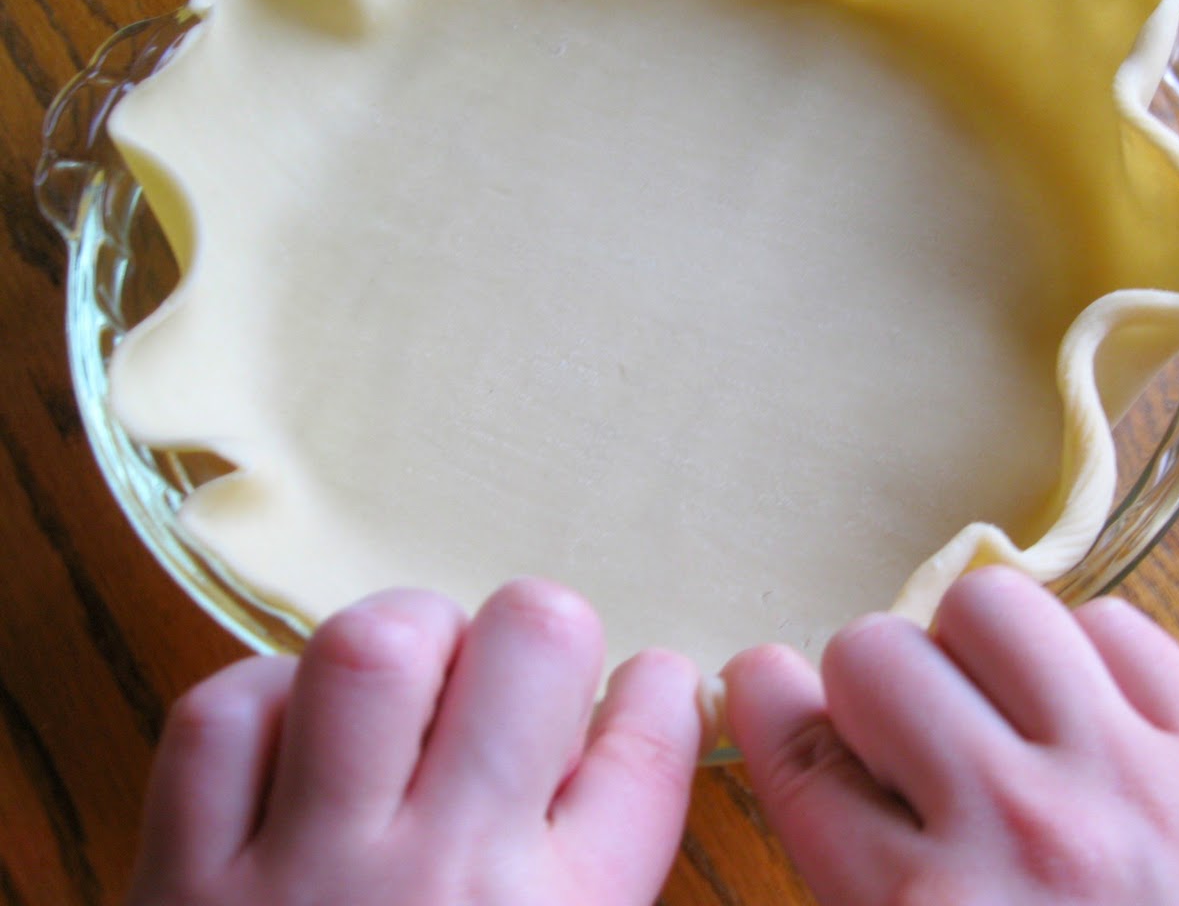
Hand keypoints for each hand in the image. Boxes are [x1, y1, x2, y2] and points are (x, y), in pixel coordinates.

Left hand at [127, 579, 700, 905]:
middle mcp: (449, 884)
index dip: (659, 689)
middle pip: (532, 643)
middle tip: (513, 686)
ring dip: (404, 640)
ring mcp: (306, 876)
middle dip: (540, 635)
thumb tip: (631, 729)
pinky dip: (262, 703)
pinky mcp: (181, 884)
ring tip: (407, 689)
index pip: (651, 744)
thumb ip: (601, 868)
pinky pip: (221, 719)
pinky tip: (293, 743)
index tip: (642, 689)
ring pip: (370, 649)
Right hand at [723, 565, 1178, 904]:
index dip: (765, 703)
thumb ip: (860, 886)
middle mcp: (1020, 828)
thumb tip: (816, 767)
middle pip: (876, 654)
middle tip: (906, 733)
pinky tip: (1088, 715)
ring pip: (993, 605)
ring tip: (996, 706)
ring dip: (972, 649)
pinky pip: (1119, 627)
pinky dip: (1085, 658)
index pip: (800, 752)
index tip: (767, 685)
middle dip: (870, 687)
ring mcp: (1133, 780)